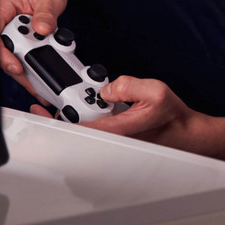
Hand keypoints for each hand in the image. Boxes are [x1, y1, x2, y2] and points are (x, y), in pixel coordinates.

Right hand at [0, 0, 67, 96]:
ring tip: (43, 76)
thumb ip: (46, 14)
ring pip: (15, 55)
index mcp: (1, 8)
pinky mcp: (20, 37)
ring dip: (29, 66)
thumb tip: (43, 29)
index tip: (16, 66)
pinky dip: (35, 61)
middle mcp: (2, 22)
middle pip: (4, 50)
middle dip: (20, 65)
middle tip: (36, 78)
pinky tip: (44, 68)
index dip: (3, 55)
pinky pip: (24, 53)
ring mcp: (11, 30)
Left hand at [52, 76, 201, 147]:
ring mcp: (110, 140)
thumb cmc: (171, 117)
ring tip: (65, 102)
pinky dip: (83, 118)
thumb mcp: (155, 91)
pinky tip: (86, 106)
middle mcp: (109, 138)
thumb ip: (127, 84)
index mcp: (114, 130)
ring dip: (71, 116)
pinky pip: (92, 128)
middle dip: (59, 114)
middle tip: (48, 101)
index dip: (54, 121)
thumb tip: (106, 88)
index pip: (75, 129)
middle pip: (74, 129)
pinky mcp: (113, 137)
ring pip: (82, 129)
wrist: (184, 133)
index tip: (41, 111)